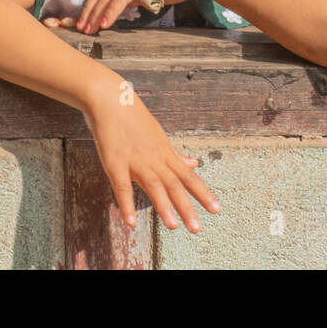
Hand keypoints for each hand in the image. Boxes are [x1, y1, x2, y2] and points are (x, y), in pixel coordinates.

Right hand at [85, 92, 219, 232]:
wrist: (111, 99)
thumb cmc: (134, 118)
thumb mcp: (158, 135)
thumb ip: (174, 154)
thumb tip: (194, 163)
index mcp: (165, 153)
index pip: (188, 176)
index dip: (202, 193)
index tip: (216, 210)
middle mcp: (154, 158)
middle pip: (174, 184)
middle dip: (186, 207)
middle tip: (197, 228)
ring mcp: (135, 160)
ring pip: (153, 185)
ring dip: (163, 206)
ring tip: (173, 226)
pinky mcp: (115, 162)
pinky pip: (122, 185)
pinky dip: (126, 203)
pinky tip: (130, 221)